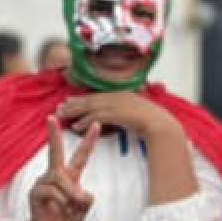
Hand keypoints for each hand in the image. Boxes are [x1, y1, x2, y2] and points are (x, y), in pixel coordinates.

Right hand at [26, 118, 98, 220]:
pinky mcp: (36, 192)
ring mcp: (43, 183)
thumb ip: (85, 200)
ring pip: (61, 179)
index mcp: (70, 177)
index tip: (95, 124)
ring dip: (70, 195)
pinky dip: (61, 202)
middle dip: (53, 135)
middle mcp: (55, 176)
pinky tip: (59, 210)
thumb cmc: (66, 220)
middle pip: (55, 152)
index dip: (89, 141)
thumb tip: (79, 192)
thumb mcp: (83, 210)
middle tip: (50, 117)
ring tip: (69, 208)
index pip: (81, 156)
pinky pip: (52, 191)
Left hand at [57, 91, 171, 136]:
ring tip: (62, 115)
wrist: (161, 124)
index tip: (71, 100)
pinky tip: (75, 126)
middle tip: (60, 106)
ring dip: (74, 111)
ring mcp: (116, 104)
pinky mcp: (114, 114)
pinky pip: (94, 117)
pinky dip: (84, 121)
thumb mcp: (140, 112)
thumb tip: (122, 115)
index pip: (97, 95)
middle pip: (90, 99)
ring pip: (89, 106)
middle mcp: (117, 96)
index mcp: (122, 94)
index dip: (83, 98)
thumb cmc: (154, 121)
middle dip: (74, 103)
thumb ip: (128, 111)